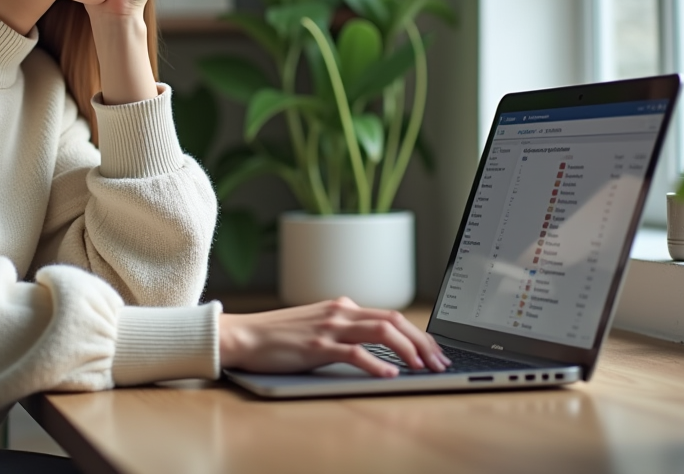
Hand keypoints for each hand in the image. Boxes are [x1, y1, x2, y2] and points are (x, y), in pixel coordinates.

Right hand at [218, 297, 450, 376]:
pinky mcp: (317, 346)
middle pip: (394, 320)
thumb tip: (373, 347)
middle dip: (423, 342)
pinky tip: (390, 374)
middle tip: (439, 363)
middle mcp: (340, 312)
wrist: (243, 335)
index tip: (434, 352)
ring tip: (423, 368)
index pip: (391, 316)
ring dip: (409, 351)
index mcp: (342, 307)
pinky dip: (376, 363)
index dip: (418, 335)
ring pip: (381, 332)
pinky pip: (354, 352)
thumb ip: (343, 330)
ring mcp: (329, 328)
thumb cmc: (277, 336)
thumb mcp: (316, 326)